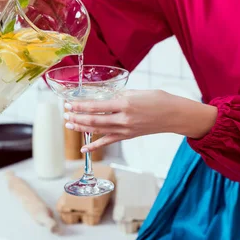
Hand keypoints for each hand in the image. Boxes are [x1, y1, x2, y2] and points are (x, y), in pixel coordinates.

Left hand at [63, 90, 218, 152]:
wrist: (174, 115)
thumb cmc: (158, 99)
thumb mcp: (137, 92)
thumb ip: (120, 96)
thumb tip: (105, 98)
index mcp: (125, 104)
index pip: (97, 106)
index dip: (81, 106)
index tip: (69, 104)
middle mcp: (123, 118)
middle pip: (94, 120)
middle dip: (78, 117)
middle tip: (65, 114)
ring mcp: (125, 129)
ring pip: (98, 130)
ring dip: (82, 128)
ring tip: (69, 125)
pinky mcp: (128, 136)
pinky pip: (108, 141)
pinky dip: (95, 145)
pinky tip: (83, 147)